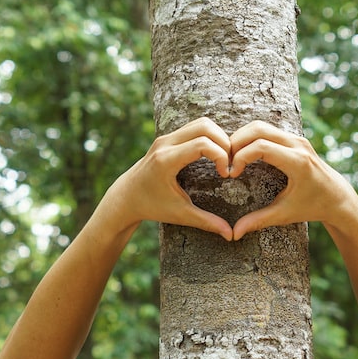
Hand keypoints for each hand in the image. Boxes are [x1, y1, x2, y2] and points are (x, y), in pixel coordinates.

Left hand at [110, 117, 233, 240]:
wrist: (126, 196)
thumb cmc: (152, 206)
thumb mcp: (179, 215)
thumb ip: (206, 222)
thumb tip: (231, 235)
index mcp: (166, 160)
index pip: (202, 144)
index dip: (221, 156)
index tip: (225, 175)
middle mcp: (165, 143)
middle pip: (205, 127)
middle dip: (224, 142)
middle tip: (230, 163)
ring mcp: (166, 137)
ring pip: (201, 123)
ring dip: (218, 137)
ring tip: (225, 159)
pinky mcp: (168, 137)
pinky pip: (195, 127)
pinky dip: (210, 136)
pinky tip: (215, 155)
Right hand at [228, 121, 355, 239]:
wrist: (337, 197)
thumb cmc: (313, 207)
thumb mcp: (285, 214)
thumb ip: (258, 221)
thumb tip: (234, 234)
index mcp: (297, 162)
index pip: (261, 147)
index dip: (240, 157)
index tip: (231, 174)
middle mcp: (298, 145)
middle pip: (258, 129)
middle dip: (236, 142)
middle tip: (225, 161)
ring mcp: (297, 139)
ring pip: (261, 126)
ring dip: (242, 137)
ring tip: (231, 157)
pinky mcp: (294, 138)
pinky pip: (268, 130)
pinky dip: (251, 137)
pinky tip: (242, 154)